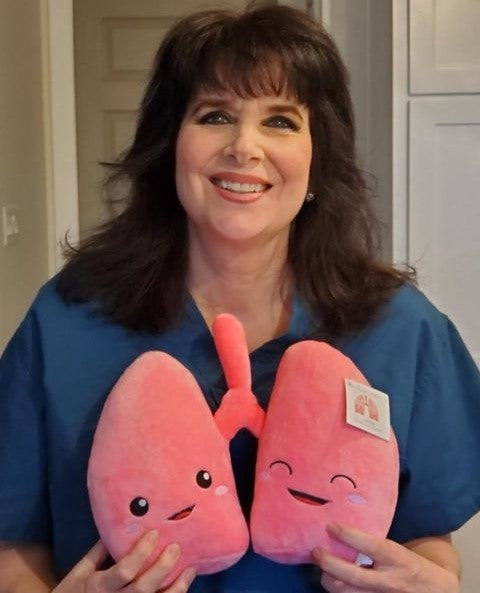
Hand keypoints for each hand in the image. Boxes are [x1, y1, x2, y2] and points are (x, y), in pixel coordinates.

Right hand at [53, 530, 195, 592]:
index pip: (124, 571)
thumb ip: (98, 551)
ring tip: (190, 569)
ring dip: (176, 588)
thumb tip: (118, 525)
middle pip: (143, 588)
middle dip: (162, 567)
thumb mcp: (79, 572)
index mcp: (98, 587)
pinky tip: (183, 587)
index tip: (154, 533)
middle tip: (176, 547)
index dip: (141, 553)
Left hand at [312, 523, 459, 592]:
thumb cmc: (413, 566)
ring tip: (322, 568)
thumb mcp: (399, 550)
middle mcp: (390, 581)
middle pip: (353, 576)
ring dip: (330, 581)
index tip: (331, 526)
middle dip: (330, 563)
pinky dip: (341, 592)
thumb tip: (342, 529)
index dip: (349, 536)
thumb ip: (375, 545)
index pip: (370, 546)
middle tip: (316, 551)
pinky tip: (334, 582)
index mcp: (397, 559)